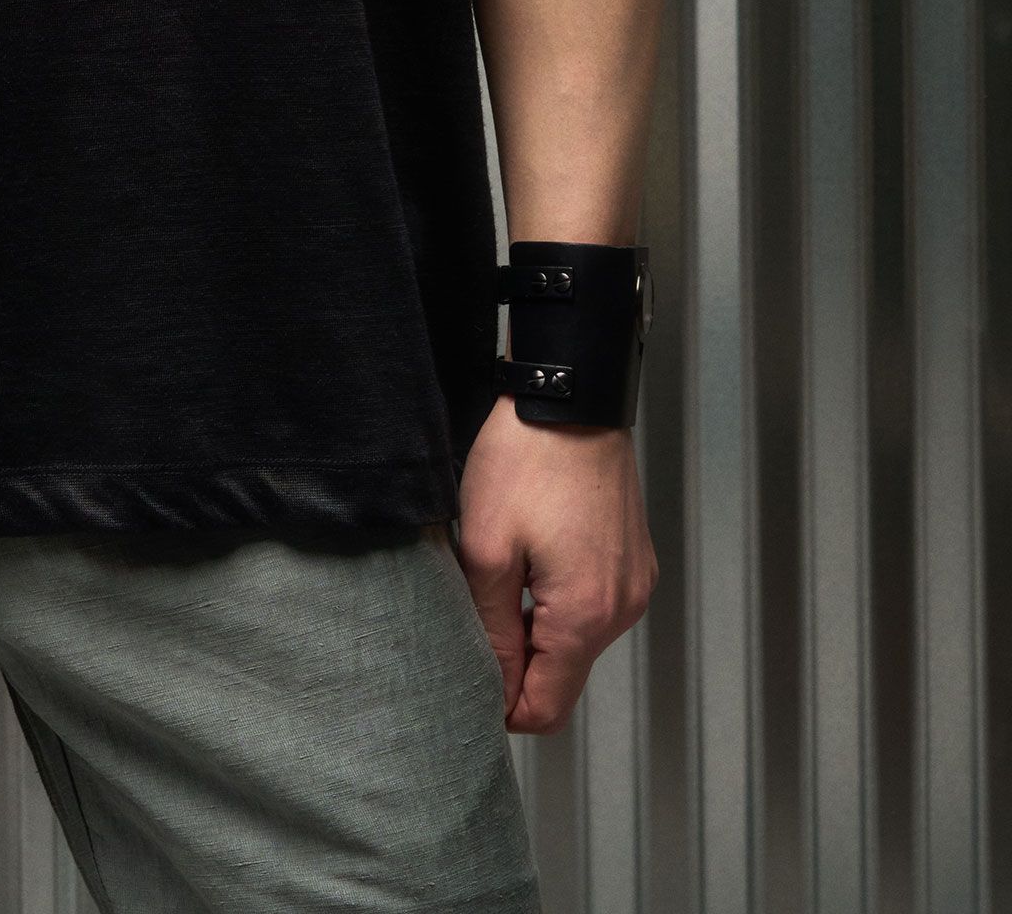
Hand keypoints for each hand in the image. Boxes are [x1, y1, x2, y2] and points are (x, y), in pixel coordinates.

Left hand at [452, 395, 657, 731]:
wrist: (572, 395)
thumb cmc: (525, 461)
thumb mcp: (487, 548)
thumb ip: (493, 629)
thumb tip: (496, 689)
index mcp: (585, 616)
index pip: (546, 708)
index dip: (503, 704)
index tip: (469, 676)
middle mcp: (622, 609)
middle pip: (564, 676)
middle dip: (518, 662)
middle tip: (477, 614)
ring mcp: (633, 584)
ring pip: (578, 640)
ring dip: (539, 626)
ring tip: (505, 573)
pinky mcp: (634, 560)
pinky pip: (594, 605)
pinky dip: (562, 599)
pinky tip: (534, 555)